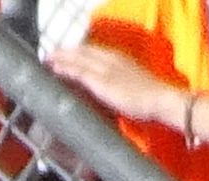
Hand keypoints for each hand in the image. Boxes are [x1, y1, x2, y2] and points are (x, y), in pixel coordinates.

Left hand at [47, 42, 185, 129]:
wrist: (161, 100)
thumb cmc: (152, 99)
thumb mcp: (133, 86)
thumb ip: (120, 86)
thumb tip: (111, 92)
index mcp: (120, 60)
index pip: (94, 51)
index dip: (78, 52)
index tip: (66, 54)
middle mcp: (111, 60)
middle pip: (83, 51)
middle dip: (66, 52)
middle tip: (50, 55)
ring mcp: (105, 69)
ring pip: (78, 59)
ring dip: (61, 58)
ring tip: (47, 59)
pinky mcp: (101, 81)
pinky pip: (79, 72)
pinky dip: (65, 69)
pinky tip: (54, 69)